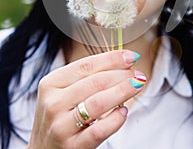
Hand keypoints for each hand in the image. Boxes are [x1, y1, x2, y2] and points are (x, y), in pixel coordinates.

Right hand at [27, 50, 145, 148]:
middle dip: (122, 75)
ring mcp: (61, 126)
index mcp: (51, 83)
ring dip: (123, 91)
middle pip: (95, 82)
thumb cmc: (60, 116)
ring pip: (98, 102)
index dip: (112, 59)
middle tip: (138, 74)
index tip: (132, 56)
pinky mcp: (71, 146)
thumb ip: (87, 77)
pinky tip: (124, 112)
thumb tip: (123, 61)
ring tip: (137, 85)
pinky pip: (99, 130)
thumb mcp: (63, 92)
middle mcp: (53, 102)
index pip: (86, 65)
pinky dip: (115, 119)